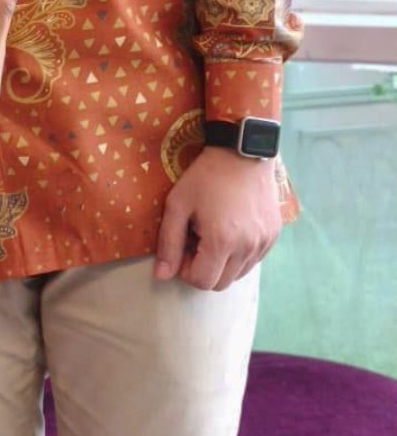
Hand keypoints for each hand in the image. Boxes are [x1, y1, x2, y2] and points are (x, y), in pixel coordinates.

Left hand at [154, 147, 282, 291]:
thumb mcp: (178, 205)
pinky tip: (232, 229)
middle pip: (221, 283)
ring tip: (215, 234)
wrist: (242, 152)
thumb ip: (168, 243)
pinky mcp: (273, 235)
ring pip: (239, 274)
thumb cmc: (206, 177)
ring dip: (223, 263)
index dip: (187, 270)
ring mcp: (264, 242)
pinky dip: (240, 254)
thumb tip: (162, 276)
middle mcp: (247, 247)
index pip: (202, 282)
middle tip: (197, 241)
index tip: (184, 247)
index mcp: (222, 241)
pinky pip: (254, 260)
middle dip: (205, 269)